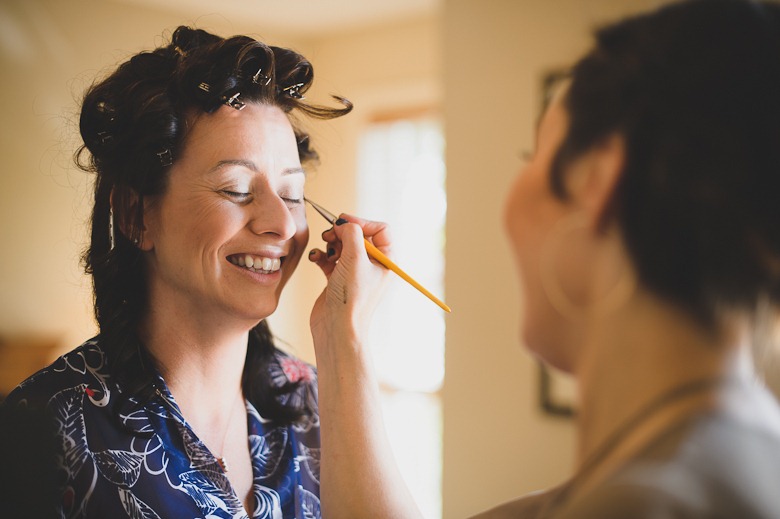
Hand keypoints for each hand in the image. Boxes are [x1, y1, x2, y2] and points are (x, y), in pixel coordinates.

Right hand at [308, 214, 391, 352]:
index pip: (380, 230)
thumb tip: (343, 223)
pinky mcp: (337, 280)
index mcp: (386, 261)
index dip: (362, 222)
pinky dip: (322, 256)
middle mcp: (372, 266)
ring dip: (330, 243)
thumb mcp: (355, 258)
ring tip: (324, 249)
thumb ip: (352, 233)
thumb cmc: (352, 298)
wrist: (337, 328)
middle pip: (358, 236)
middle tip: (329, 235)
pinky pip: (329, 259)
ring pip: (342, 246)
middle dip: (342, 232)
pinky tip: (315, 258)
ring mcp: (354, 273)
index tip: (343, 221)